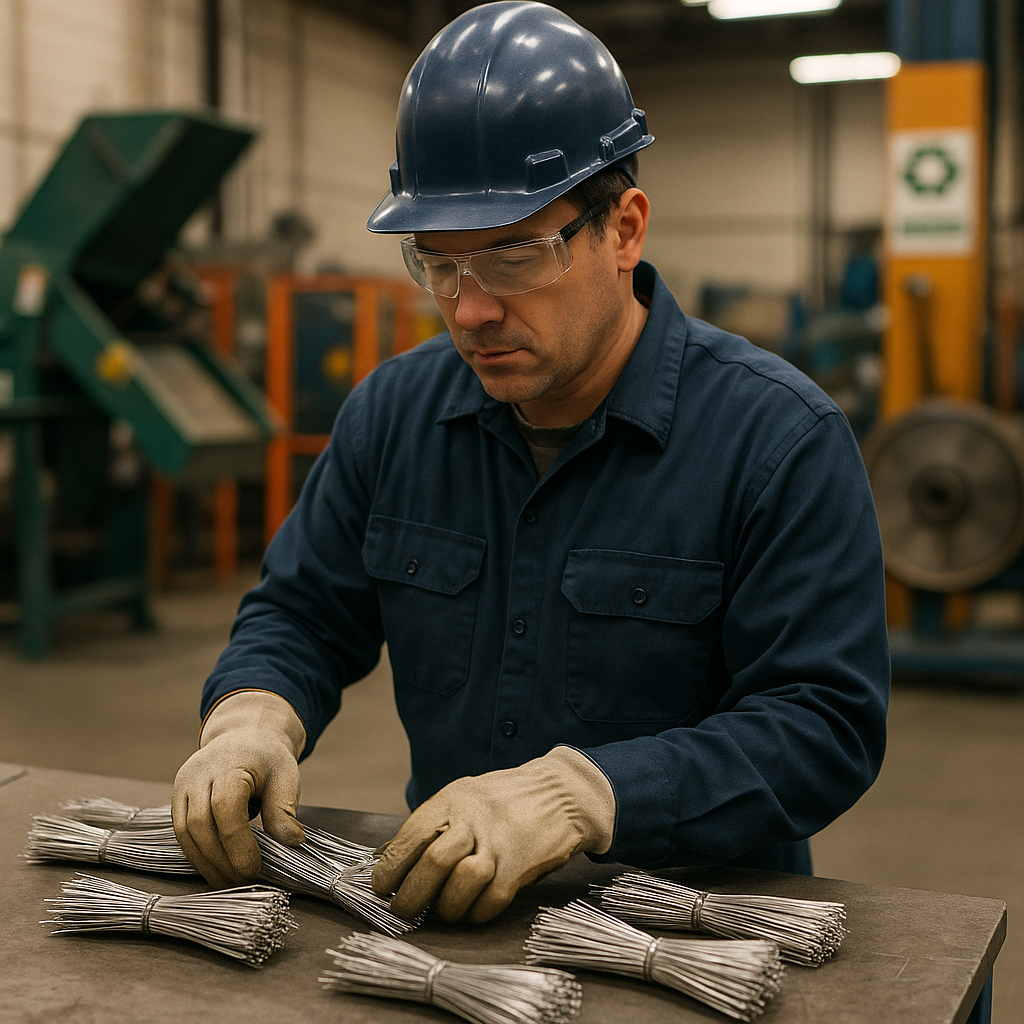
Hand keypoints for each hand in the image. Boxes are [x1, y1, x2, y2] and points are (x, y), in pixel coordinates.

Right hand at [172, 690, 305, 886]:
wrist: (244, 736)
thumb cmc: (267, 758)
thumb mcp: (285, 775)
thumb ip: (284, 809)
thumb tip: (293, 842)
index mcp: (229, 764)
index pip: (225, 807)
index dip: (237, 843)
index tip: (254, 868)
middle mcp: (199, 774)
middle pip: (199, 824)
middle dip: (220, 860)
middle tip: (243, 881)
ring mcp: (183, 785)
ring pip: (184, 833)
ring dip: (206, 863)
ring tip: (230, 882)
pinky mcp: (177, 798)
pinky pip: (181, 833)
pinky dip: (198, 855)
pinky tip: (217, 869)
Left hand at [371, 746, 614, 922]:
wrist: (562, 794)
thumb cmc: (504, 801)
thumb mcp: (466, 796)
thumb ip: (436, 823)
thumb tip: (395, 861)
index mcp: (454, 798)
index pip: (411, 836)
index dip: (391, 867)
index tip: (382, 887)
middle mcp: (475, 818)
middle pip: (433, 863)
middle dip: (411, 896)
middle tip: (403, 910)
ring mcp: (500, 842)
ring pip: (461, 884)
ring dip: (445, 907)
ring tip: (440, 911)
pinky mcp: (521, 865)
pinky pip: (491, 900)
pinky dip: (475, 913)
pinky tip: (471, 910)